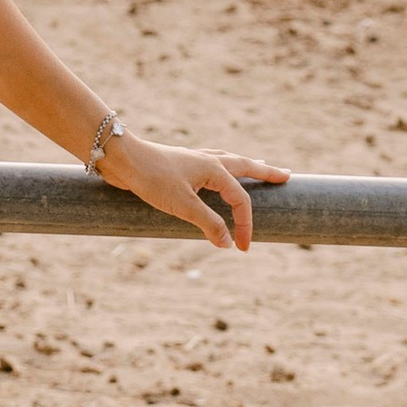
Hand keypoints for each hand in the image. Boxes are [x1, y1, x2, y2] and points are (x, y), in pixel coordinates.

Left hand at [102, 133, 286, 251]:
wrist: (121, 158)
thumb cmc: (151, 178)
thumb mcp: (182, 205)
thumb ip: (208, 223)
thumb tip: (228, 243)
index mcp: (214, 169)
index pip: (240, 200)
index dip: (245, 225)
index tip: (243, 248)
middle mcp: (208, 160)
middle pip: (245, 166)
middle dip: (266, 173)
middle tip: (286, 175)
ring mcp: (194, 160)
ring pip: (229, 161)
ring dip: (246, 166)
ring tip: (259, 167)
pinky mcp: (180, 165)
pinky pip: (211, 164)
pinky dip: (223, 168)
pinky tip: (216, 171)